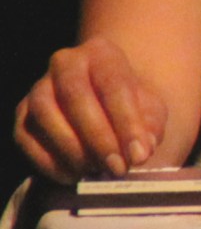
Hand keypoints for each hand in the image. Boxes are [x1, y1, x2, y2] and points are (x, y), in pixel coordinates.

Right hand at [14, 37, 170, 182]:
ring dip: (73, 149)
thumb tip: (141, 150)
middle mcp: (65, 63)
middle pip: (76, 97)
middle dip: (99, 138)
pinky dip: (48, 161)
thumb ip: (150, 127)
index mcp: (102, 52)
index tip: (138, 155)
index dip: (127, 123)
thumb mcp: (150, 109)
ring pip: (47, 115)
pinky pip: (26, 138)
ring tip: (96, 170)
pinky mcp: (22, 115)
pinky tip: (73, 175)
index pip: (114, 84)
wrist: (101, 101)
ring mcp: (39, 88)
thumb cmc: (129, 105)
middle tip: (117, 167)